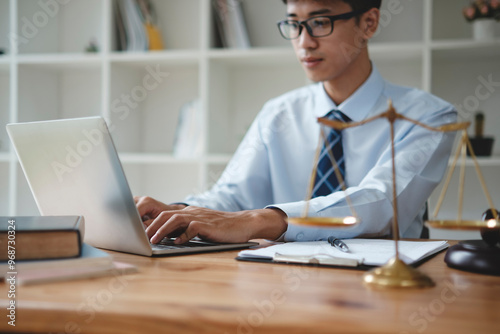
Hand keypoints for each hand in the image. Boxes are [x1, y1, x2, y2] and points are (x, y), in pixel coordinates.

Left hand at [134, 196, 287, 243]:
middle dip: (150, 225)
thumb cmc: (220, 227)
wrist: (242, 223)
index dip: (149, 220)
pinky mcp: (208, 225)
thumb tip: (167, 237)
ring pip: (175, 219)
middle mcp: (191, 212)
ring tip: (152, 240)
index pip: (164, 213)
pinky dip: (182, 236)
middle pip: (165, 214)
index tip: (137, 230)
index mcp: (188, 212)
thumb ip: (184, 228)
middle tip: (140, 236)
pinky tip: (177, 243)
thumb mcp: (199, 225)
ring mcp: (199, 217)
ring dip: (162, 230)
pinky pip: (192, 229)